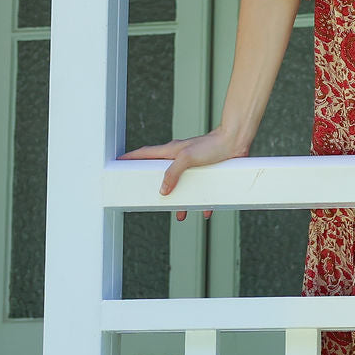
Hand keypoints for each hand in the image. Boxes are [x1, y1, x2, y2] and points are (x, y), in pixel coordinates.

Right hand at [119, 129, 247, 220]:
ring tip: (180, 214)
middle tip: (149, 198)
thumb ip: (173, 173)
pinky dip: (203, 201)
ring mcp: (195, 164)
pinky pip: (203, 189)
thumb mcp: (187, 158)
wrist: (236, 140)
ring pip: (183, 185)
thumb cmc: (212, 144)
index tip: (118, 163)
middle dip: (157, 187)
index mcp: (171, 151)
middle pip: (163, 174)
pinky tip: (205, 211)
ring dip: (182, 200)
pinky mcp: (209, 171)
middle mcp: (181, 158)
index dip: (131, 158)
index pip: (145, 154)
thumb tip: (162, 190)